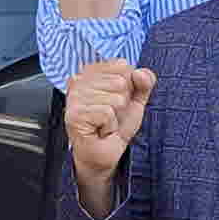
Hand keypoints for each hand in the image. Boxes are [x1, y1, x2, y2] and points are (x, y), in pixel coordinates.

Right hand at [65, 58, 155, 205]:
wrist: (105, 154)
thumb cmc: (116, 125)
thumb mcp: (135, 100)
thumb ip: (144, 82)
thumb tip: (140, 73)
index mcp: (91, 71)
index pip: (123, 66)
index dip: (128, 87)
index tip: (116, 102)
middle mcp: (78, 80)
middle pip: (121, 81)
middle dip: (122, 103)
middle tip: (110, 116)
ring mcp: (74, 97)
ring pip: (116, 98)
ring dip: (116, 117)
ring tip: (104, 124)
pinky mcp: (75, 114)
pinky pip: (108, 113)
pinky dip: (110, 126)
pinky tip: (100, 131)